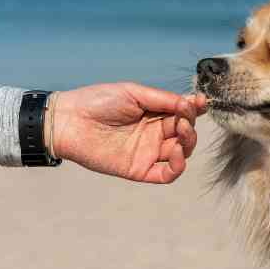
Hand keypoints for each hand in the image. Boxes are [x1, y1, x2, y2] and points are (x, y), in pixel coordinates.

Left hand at [47, 83, 208, 183]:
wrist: (69, 120)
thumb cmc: (97, 101)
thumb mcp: (134, 93)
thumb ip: (163, 99)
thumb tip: (191, 102)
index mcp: (154, 114)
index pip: (183, 114)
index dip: (194, 109)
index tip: (200, 102)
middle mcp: (154, 134)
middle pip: (185, 134)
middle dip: (190, 125)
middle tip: (183, 117)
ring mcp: (148, 152)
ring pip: (181, 153)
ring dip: (188, 142)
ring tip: (181, 131)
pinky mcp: (139, 170)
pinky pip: (166, 175)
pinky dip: (177, 167)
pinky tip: (176, 153)